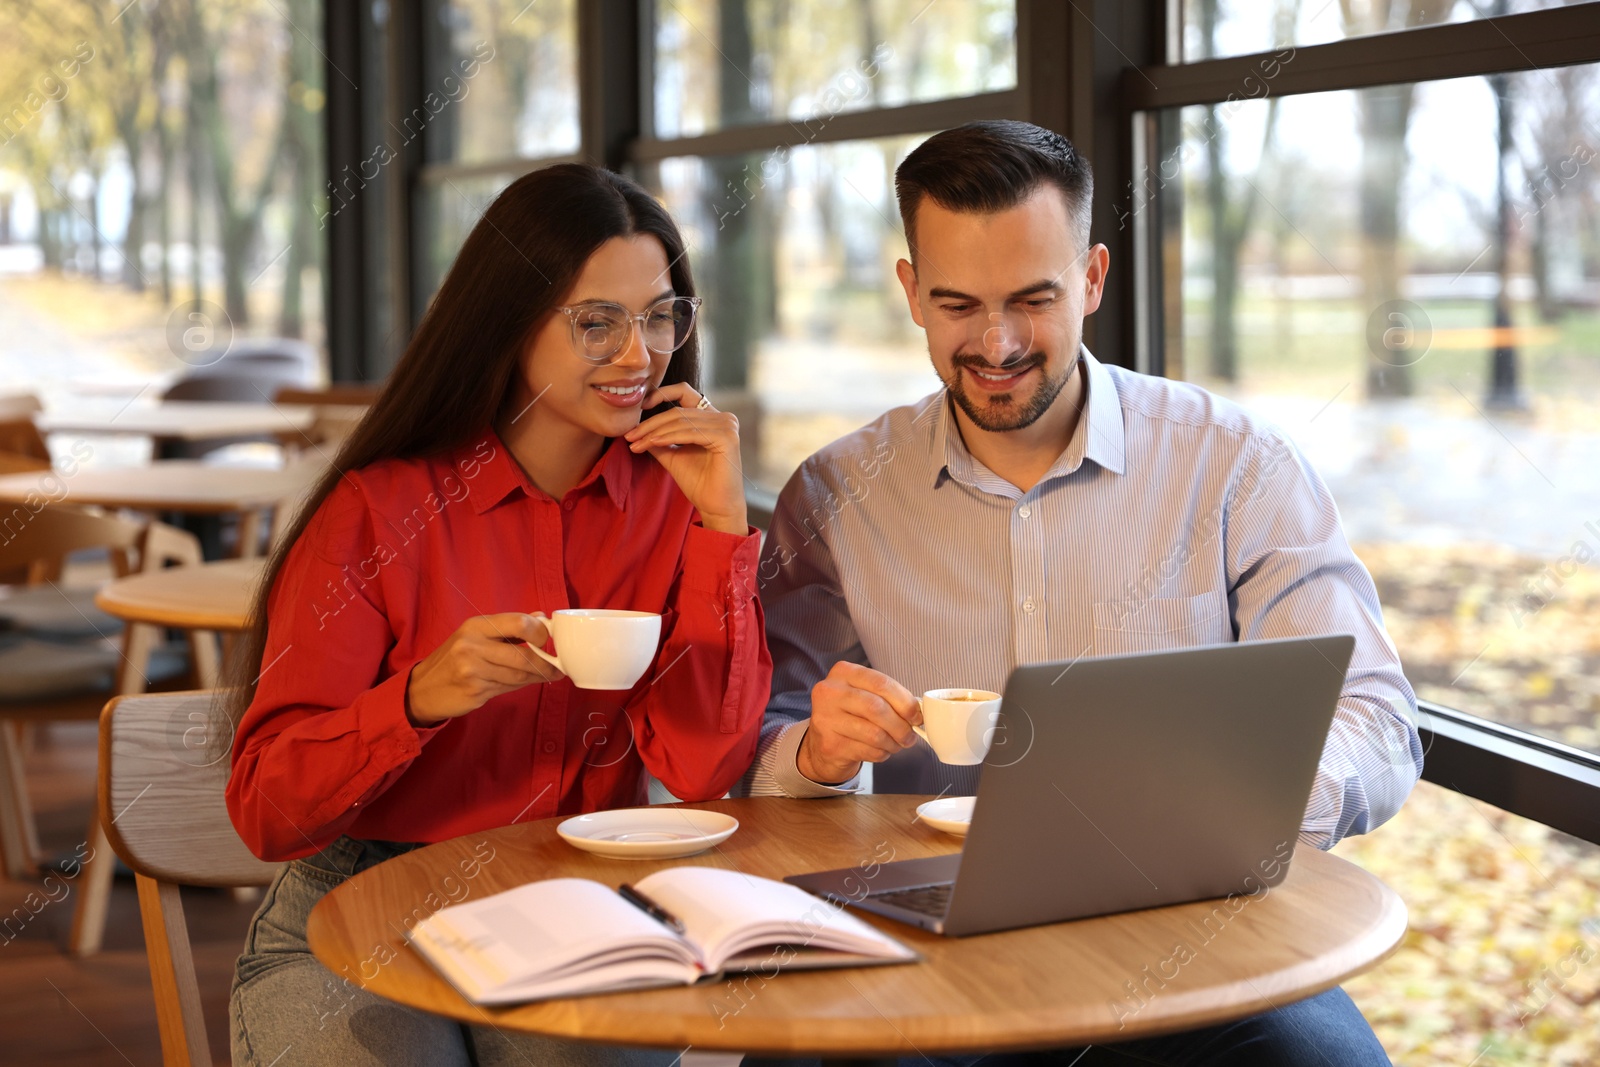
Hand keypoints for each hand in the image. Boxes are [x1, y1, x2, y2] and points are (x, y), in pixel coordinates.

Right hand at [406, 613, 564, 725]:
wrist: (423, 688)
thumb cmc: (454, 658)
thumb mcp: (475, 634)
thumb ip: (508, 627)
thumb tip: (540, 616)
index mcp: (476, 626)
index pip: (518, 623)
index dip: (540, 632)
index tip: (548, 640)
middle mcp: (472, 646)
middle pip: (523, 655)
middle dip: (546, 663)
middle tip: (559, 666)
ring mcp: (472, 670)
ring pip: (519, 674)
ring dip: (538, 676)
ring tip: (549, 675)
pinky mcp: (475, 691)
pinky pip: (509, 687)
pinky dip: (522, 685)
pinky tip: (527, 682)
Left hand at [623, 383, 746, 534]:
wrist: (716, 507)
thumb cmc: (699, 484)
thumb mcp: (673, 456)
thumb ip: (659, 440)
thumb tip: (636, 429)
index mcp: (712, 418)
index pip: (685, 393)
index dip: (662, 394)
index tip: (640, 406)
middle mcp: (723, 418)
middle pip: (678, 411)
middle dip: (650, 424)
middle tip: (630, 436)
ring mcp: (727, 426)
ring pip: (680, 421)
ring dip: (654, 432)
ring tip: (636, 442)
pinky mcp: (727, 437)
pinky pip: (689, 433)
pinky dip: (668, 437)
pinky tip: (652, 443)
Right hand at [797, 662, 920, 783]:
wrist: (822, 742)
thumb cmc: (851, 714)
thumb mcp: (865, 695)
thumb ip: (888, 697)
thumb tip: (917, 712)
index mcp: (843, 672)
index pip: (881, 683)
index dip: (905, 701)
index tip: (917, 716)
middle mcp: (830, 692)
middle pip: (877, 708)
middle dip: (900, 725)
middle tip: (910, 735)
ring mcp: (826, 719)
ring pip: (874, 733)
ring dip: (893, 742)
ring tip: (896, 744)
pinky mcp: (830, 744)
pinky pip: (868, 751)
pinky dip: (882, 753)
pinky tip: (880, 750)